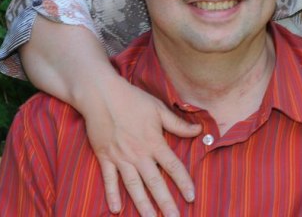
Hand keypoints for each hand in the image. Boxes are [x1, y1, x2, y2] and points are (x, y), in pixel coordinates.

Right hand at [83, 77, 202, 216]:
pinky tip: (117, 209)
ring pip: (134, 186)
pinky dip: (112, 194)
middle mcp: (138, 154)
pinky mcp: (105, 157)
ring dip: (143, 205)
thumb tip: (199, 130)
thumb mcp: (159, 109)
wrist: (101, 95)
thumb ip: (178, 124)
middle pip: (155, 183)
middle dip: (165, 203)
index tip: (192, 197)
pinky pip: (109, 180)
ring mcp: (120, 158)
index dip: (183, 182)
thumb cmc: (132, 99)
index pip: (173, 166)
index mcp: (154, 142)